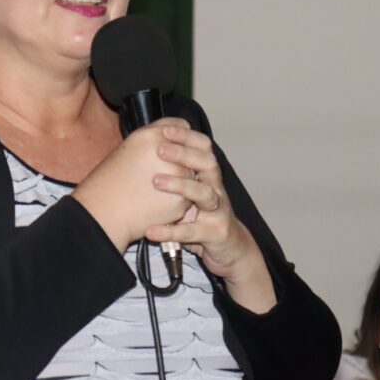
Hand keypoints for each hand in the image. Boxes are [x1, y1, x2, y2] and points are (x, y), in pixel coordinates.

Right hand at [71, 118, 192, 252]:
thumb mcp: (127, 149)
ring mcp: (178, 178)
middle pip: (191, 152)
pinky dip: (176, 203)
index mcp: (152, 136)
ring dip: (181, 184)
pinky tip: (156, 205)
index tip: (176, 145)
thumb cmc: (109, 182)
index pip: (182, 127)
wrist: (103, 213)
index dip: (181, 137)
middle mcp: (169, 153)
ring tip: (155, 192)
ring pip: (192, 177)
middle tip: (165, 172)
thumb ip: (154, 140)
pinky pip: (187, 199)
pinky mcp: (182, 201)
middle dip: (183, 162)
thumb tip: (176, 140)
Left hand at [143, 124, 276, 312]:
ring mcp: (218, 211)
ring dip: (180, 185)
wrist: (230, 249)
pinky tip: (150, 231)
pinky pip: (191, 232)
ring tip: (155, 181)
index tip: (164, 129)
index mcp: (209, 176)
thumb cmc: (203, 216)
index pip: (203, 147)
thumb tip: (149, 149)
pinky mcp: (215, 233)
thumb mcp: (190, 193)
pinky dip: (170, 231)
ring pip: (203, 193)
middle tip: (160, 149)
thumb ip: (177, 174)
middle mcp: (216, 189)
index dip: (186, 136)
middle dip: (184, 154)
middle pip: (207, 164)